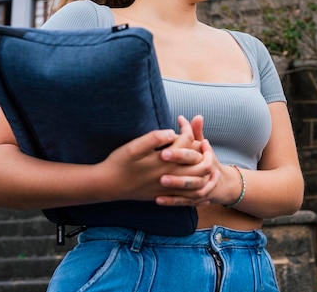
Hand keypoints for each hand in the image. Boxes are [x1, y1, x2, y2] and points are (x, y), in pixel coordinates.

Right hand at [98, 116, 212, 202]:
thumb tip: (172, 132)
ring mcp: (170, 188)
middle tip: (202, 140)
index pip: (186, 142)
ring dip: (207, 171)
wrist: (108, 185)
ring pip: (199, 182)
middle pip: (200, 163)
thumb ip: (153, 139)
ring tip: (207, 158)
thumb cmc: (119, 163)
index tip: (182, 120)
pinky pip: (190, 197)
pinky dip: (200, 190)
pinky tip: (203, 181)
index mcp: (164, 161)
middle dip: (206, 150)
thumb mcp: (133, 148)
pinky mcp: (166, 195)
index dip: (187, 128)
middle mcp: (171, 176)